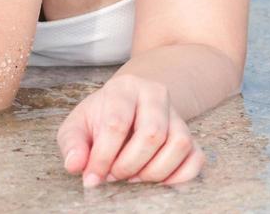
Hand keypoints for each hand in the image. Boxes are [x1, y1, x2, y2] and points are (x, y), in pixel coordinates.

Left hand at [57, 75, 204, 185]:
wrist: (129, 107)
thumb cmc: (101, 118)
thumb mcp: (78, 125)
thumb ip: (72, 144)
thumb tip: (75, 165)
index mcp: (124, 88)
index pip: (117, 123)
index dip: (103, 156)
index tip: (92, 177)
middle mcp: (156, 95)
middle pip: (152, 134)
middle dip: (129, 164)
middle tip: (114, 175)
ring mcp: (177, 115)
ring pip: (179, 144)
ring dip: (154, 172)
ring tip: (133, 177)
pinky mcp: (191, 135)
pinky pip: (196, 158)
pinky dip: (179, 177)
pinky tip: (157, 182)